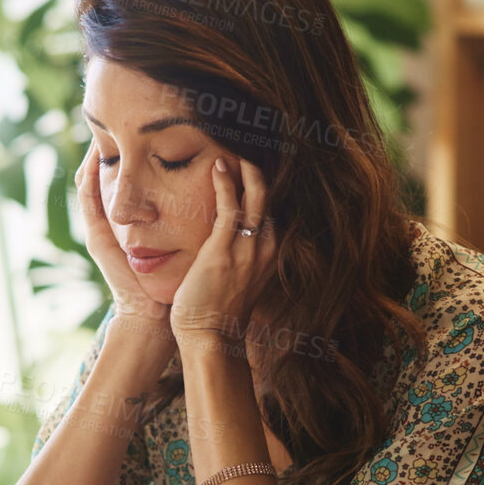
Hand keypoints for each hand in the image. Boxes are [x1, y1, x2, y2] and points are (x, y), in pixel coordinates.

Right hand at [77, 140, 169, 325]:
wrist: (152, 317)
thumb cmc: (170, 285)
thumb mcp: (178, 244)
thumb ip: (184, 223)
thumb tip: (208, 197)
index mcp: (127, 226)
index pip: (121, 185)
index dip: (125, 159)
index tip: (135, 133)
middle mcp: (110, 226)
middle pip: (101, 179)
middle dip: (105, 152)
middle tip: (111, 123)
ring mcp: (99, 232)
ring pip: (89, 185)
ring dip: (92, 158)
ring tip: (99, 131)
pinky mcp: (97, 240)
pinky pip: (87, 201)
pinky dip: (89, 178)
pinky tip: (94, 157)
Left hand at [170, 156, 276, 344]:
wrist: (210, 338)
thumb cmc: (218, 312)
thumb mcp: (240, 281)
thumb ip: (242, 259)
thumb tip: (233, 247)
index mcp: (270, 255)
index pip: (273, 211)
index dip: (266, 187)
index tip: (256, 165)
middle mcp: (265, 249)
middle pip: (270, 198)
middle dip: (261, 171)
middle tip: (248, 147)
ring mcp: (248, 249)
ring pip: (256, 196)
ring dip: (245, 170)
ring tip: (234, 150)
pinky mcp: (224, 250)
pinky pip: (230, 206)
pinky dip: (225, 182)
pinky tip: (217, 165)